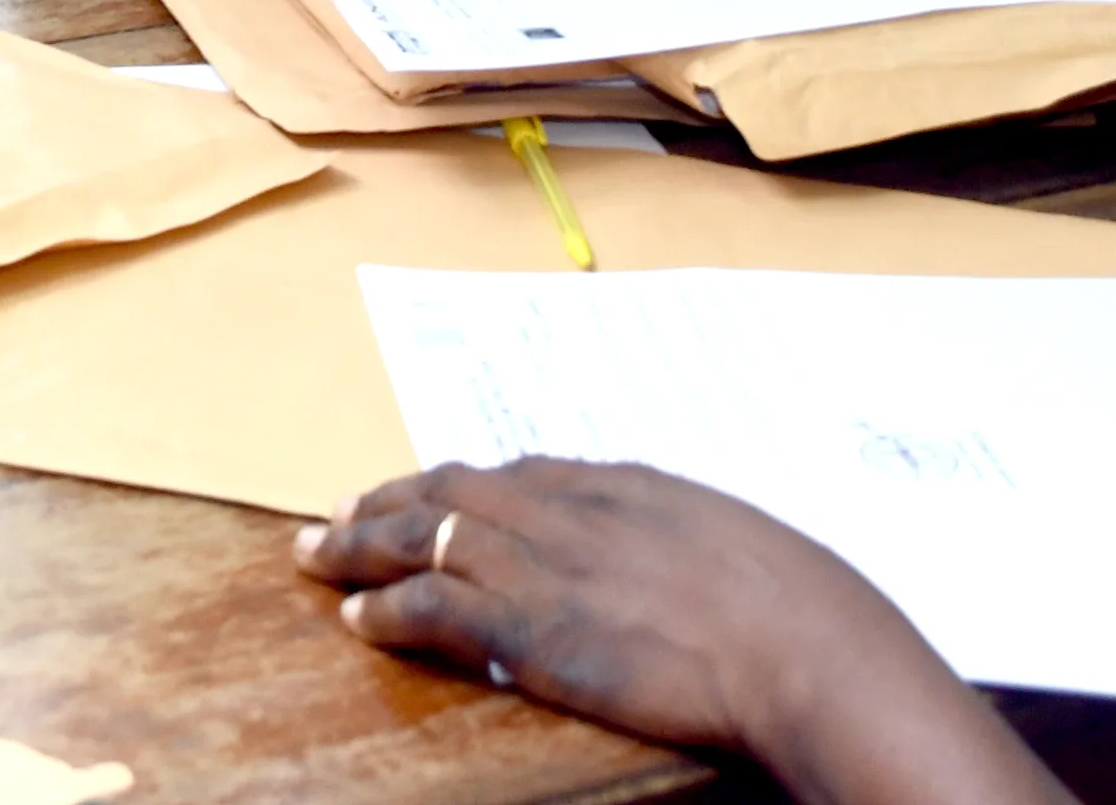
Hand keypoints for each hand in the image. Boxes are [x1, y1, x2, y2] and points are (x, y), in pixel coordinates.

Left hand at [297, 460, 1054, 797]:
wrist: (799, 643)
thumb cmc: (794, 605)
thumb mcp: (734, 543)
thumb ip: (682, 538)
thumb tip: (681, 559)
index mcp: (620, 484)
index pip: (514, 472)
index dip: (458, 483)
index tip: (428, 489)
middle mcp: (566, 511)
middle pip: (450, 491)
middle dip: (388, 501)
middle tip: (341, 513)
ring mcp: (541, 566)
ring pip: (422, 538)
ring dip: (360, 546)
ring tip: (317, 553)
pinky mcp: (526, 627)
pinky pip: (432, 609)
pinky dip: (387, 609)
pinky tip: (358, 616)